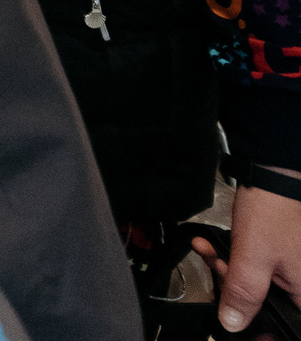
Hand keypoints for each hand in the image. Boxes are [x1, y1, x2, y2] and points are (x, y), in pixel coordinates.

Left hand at [199, 181, 300, 330]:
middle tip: (217, 271)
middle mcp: (300, 282)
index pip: (288, 326)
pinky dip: (229, 257)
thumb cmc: (272, 211)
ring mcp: (289, 268)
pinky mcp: (275, 255)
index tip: (243, 331)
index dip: (268, 333)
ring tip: (208, 250)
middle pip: (265, 305)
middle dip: (233, 289)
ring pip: (253, 283)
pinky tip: (209, 245)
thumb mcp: (253, 259)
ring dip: (226, 269)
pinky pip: (251, 265)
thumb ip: (244, 294)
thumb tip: (233, 323)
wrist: (269, 175)